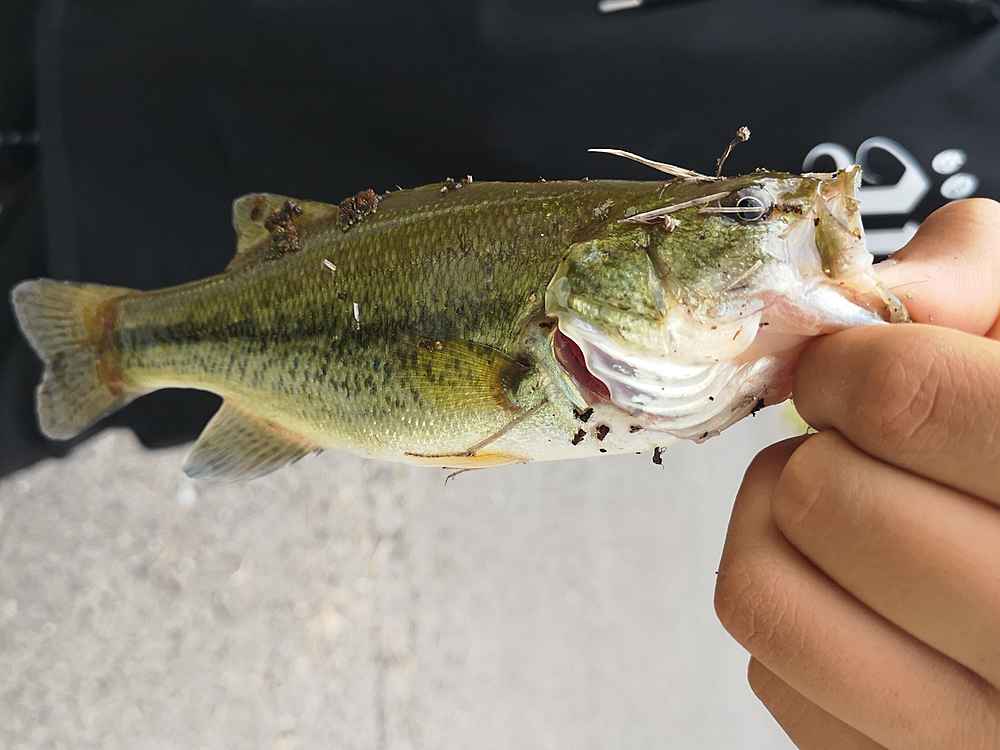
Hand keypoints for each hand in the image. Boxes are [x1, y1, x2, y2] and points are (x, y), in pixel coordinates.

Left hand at [714, 198, 999, 748]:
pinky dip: (789, 601)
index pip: (906, 401)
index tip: (848, 366)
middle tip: (858, 442)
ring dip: (778, 524)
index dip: (851, 362)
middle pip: (825, 500)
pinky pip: (770, 668)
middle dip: (824, 447)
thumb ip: (968, 280)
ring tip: (839, 502)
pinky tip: (855, 584)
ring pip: (764, 596)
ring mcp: (967, 733)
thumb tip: (847, 301)